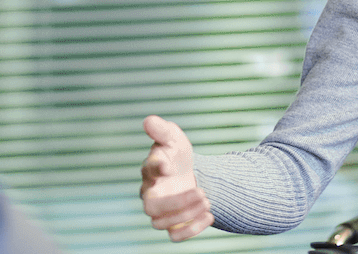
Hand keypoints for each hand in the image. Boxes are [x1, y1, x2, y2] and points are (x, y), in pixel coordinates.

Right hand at [140, 115, 213, 241]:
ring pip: (161, 223)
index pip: (147, 171)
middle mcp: (150, 194)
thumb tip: (148, 120)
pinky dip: (191, 230)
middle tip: (202, 193)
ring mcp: (159, 212)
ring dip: (186, 215)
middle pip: (152, 206)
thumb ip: (161, 130)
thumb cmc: (177, 154)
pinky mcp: (171, 225)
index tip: (169, 166)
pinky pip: (175, 236)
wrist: (189, 174)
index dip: (156, 169)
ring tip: (208, 201)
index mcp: (150, 170)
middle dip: (177, 203)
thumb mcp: (173, 138)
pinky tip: (210, 215)